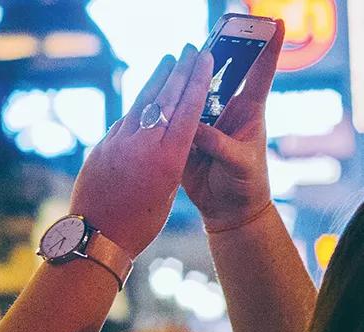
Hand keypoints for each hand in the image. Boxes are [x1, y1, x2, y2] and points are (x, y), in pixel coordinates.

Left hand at [70, 45, 213, 257]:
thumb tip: (163, 139)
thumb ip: (169, 162)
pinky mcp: (100, 148)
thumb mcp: (165, 193)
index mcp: (168, 158)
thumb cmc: (138, 225)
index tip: (205, 59)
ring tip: (166, 63)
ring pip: (141, 105)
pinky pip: (123, 122)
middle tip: (188, 50)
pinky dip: (136, 110)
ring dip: (156, 82)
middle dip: (179, 71)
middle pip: (165, 98)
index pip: (188, 109)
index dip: (197, 80)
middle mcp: (143, 144)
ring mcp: (118, 142)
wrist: (97, 237)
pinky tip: (142, 102)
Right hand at [182, 20, 284, 230]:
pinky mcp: (186, 139)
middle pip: (220, 76)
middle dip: (213, 55)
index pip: (260, 73)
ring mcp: (205, 124)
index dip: (268, 47)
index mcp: (249, 111)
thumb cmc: (246, 185)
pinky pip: (174, 121)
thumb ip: (217, 143)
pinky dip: (166, 111)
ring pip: (193, 96)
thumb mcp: (239, 162)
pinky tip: (156, 97)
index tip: (274, 22)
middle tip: (203, 39)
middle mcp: (226, 111)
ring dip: (184, 81)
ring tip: (175, 64)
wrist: (227, 211)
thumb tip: (193, 127)